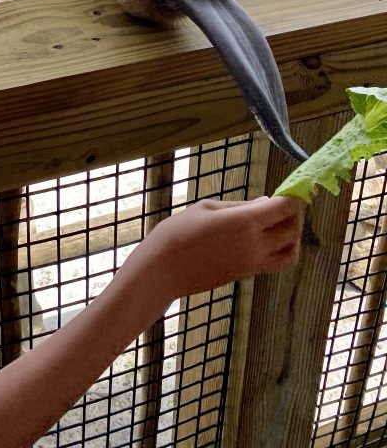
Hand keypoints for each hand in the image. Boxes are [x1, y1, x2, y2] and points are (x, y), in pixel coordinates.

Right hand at [144, 195, 303, 299]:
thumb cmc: (179, 232)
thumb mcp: (207, 208)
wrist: (163, 269)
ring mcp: (253, 263)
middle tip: (286, 201)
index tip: (294, 187)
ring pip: (291, 252)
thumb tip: (266, 203)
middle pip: (293, 229)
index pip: (286, 208)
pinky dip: (282, 249)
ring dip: (293, 235)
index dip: (294, 196)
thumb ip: (240, 206)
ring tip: (279, 221)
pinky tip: (266, 236)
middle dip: (295, 213)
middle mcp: (255, 245)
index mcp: (245, 223)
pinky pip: (277, 262)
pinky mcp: (247, 274)